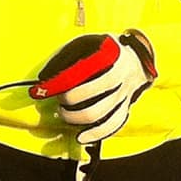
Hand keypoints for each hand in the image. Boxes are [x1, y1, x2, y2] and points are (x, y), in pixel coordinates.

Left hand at [27, 32, 155, 146]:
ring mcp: (125, 94)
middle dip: (68, 101)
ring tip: (64, 113)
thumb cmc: (107, 50)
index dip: (58, 82)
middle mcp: (120, 76)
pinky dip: (95, 133)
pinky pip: (113, 125)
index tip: (40, 89)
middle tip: (58, 100)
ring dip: (76, 118)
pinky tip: (80, 137)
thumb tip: (44, 76)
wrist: (140, 58)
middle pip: (92, 96)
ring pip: (101, 114)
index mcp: (110, 56)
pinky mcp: (127, 108)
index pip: (81, 71)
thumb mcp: (88, 43)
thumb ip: (67, 55)